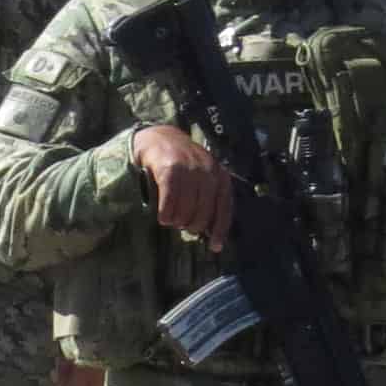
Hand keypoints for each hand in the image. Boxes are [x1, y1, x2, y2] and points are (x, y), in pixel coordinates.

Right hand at [129, 124, 229, 250]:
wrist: (160, 139)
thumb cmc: (183, 165)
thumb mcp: (203, 177)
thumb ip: (209, 199)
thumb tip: (212, 233)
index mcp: (220, 176)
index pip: (224, 209)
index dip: (219, 231)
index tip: (215, 247)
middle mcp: (208, 172)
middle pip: (203, 214)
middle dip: (191, 226)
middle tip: (182, 224)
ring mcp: (190, 169)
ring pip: (186, 211)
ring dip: (176, 221)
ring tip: (171, 218)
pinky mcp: (170, 169)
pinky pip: (169, 203)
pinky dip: (165, 214)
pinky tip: (163, 216)